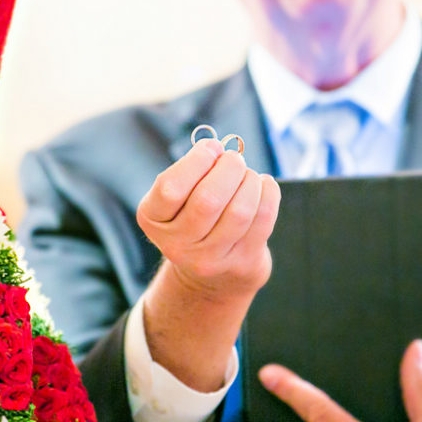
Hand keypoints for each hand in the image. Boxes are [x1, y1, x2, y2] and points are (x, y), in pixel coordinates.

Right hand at [137, 138, 279, 300]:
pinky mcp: (240, 262)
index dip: (196, 161)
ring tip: (247, 175)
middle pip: (209, 199)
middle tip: (234, 160)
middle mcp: (176, 244)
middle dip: (229, 168)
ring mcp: (209, 258)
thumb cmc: (194, 217)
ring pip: (240, 210)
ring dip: (250, 181)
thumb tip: (218, 149)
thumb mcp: (178, 197)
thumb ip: (191, 172)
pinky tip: (263, 186)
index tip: (211, 148)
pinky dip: (268, 193)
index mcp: (153, 219)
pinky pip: (262, 220)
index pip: (170, 188)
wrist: (211, 273)